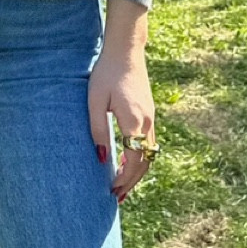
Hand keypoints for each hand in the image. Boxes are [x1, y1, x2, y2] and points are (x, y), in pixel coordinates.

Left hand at [88, 0, 154, 202]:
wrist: (126, 50)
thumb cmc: (106, 73)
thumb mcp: (95, 102)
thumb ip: (98, 130)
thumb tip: (102, 159)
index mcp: (134, 121)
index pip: (134, 160)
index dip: (124, 179)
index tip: (112, 191)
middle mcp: (147, 122)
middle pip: (145, 161)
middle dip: (132, 182)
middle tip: (117, 197)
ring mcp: (151, 117)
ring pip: (149, 153)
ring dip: (137, 171)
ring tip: (122, 185)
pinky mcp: (149, 112)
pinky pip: (148, 142)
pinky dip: (140, 157)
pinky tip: (128, 161)